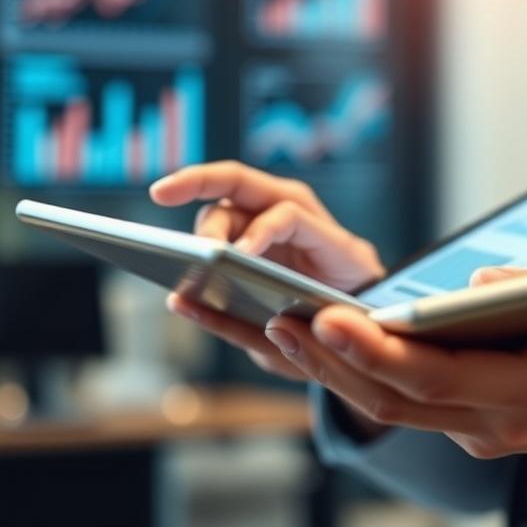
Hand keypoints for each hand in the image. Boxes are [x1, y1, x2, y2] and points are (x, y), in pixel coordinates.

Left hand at [149, 160, 385, 382]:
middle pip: (229, 185)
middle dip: (195, 184)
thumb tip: (177, 300)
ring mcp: (303, 221)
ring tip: (207, 246)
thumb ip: (222, 317)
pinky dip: (264, 230)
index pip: (216, 203)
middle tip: (167, 205)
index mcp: (255, 236)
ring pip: (254, 189)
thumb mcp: (259, 331)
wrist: (372, 342)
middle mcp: (277, 217)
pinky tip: (245, 253)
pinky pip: (288, 216)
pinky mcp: (328, 234)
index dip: (185, 187)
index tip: (155, 191)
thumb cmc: (314, 329)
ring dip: (227, 214)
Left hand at [264, 266, 526, 466]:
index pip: (441, 376)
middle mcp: (501, 422)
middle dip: (334, 361)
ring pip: (393, 411)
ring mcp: (484, 433)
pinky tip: (327, 347)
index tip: (329, 317)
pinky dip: (363, 378)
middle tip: (282, 318)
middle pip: (399, 400)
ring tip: (284, 328)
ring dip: (334, 373)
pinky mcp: (473, 429)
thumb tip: (475, 284)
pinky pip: (408, 409)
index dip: (379, 352)